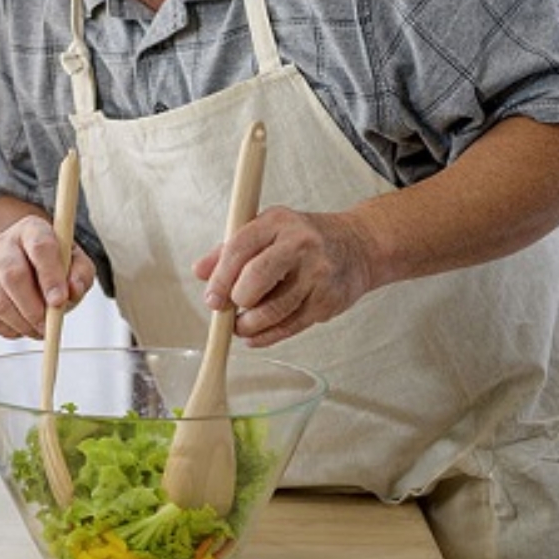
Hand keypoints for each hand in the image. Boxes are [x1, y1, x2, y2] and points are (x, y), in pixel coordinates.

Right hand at [0, 213, 94, 339]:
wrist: (27, 260)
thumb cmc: (55, 263)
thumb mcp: (76, 262)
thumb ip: (81, 274)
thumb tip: (72, 291)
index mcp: (32, 229)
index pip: (40, 247)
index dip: (50, 276)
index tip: (59, 301)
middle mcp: (4, 244)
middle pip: (11, 274)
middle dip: (32, 307)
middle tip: (48, 326)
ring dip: (22, 323)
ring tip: (40, 329)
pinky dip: (10, 329)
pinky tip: (24, 327)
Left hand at [193, 206, 379, 347]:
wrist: (358, 247)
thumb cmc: (304, 238)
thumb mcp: (267, 230)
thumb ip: (230, 249)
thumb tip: (200, 272)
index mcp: (278, 222)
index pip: (239, 248)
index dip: (220, 278)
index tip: (211, 298)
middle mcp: (300, 244)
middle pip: (256, 278)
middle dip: (235, 301)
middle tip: (226, 311)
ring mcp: (317, 273)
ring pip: (273, 309)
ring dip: (249, 324)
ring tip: (239, 326)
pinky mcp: (328, 300)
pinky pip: (291, 325)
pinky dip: (267, 336)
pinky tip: (255, 336)